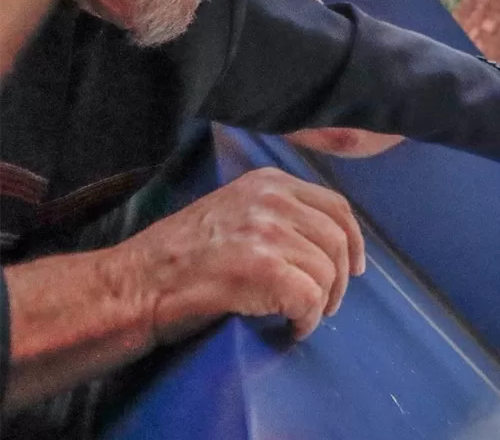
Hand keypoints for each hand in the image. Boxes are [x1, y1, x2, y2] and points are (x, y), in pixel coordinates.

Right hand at [110, 167, 365, 341]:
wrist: (132, 285)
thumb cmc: (178, 257)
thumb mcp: (232, 210)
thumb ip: (276, 213)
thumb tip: (325, 240)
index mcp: (268, 182)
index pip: (335, 207)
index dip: (353, 241)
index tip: (355, 268)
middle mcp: (271, 200)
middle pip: (336, 240)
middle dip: (340, 278)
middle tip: (329, 303)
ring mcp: (267, 233)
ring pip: (325, 272)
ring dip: (321, 303)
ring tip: (302, 317)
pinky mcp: (262, 269)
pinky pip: (309, 298)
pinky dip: (308, 319)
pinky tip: (294, 328)